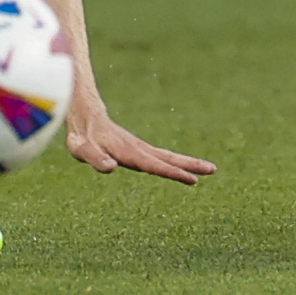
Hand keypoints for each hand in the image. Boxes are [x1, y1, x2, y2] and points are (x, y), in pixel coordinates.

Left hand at [67, 91, 214, 183]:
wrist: (83, 114)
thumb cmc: (81, 136)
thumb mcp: (81, 149)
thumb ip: (95, 159)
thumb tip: (112, 168)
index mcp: (128, 153)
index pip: (154, 165)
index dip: (173, 173)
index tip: (193, 180)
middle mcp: (138, 149)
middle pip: (168, 158)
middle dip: (190, 165)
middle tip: (213, 170)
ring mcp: (140, 148)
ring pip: (167, 156)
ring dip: (188, 162)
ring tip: (209, 169)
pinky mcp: (138, 149)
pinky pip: (160, 157)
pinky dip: (175, 162)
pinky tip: (182, 167)